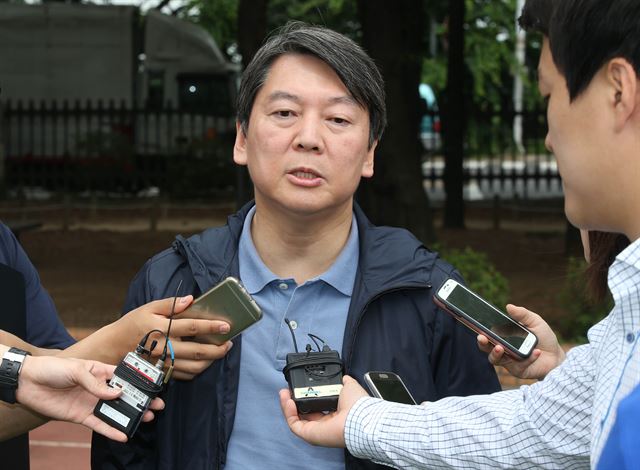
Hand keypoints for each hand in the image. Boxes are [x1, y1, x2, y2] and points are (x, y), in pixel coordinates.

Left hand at [16, 355, 163, 441]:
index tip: (153, 386)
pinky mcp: (81, 416)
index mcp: (100, 371)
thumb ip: (97, 384)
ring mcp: (91, 403)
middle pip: (124, 396)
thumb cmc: (53, 368)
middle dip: (141, 400)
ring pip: (115, 411)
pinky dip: (111, 431)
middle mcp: (99, 388)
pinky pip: (99, 425)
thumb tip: (117, 393)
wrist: (28, 382)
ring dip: (130, 415)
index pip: (124, 376)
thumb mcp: (77, 370)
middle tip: (157, 405)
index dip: (138, 381)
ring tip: (146, 419)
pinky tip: (123, 435)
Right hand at [118, 296, 233, 379]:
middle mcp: (163, 348)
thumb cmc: (133, 324)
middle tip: (230, 343)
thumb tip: (190, 300)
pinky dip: (198, 368)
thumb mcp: (148, 308)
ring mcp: (162, 363)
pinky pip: (185, 375)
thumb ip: (170, 304)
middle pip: (197, 351)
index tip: (226, 325)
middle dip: (218, 348)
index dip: (211, 327)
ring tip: (221, 351)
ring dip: (211, 360)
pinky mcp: (161, 373)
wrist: (113, 346)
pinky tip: (205, 360)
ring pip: (194, 367)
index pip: (191, 327)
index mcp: (161, 328)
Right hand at [279, 375, 367, 447]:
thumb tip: (342, 377)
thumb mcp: (349, 387)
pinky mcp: (309, 435)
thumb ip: (343, 381)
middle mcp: (325, 424)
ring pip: (296, 419)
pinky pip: (294, 425)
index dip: (307, 397)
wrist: (359, 417)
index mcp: (335, 414)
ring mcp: (316, 431)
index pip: (316, 407)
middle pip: (303, 414)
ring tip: (284, 393)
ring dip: (287, 406)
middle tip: (288, 390)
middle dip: (294, 401)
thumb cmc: (358, 404)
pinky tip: (288, 400)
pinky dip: (288, 413)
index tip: (301, 387)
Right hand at [477, 304, 565, 379]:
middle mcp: (503, 350)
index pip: (488, 335)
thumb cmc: (544, 338)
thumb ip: (522, 314)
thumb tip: (508, 306)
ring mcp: (509, 361)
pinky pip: (519, 366)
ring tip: (500, 347)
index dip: (481, 332)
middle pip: (486, 348)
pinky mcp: (519, 371)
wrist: (557, 356)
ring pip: (495, 360)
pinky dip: (528, 358)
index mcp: (504, 337)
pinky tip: (536, 352)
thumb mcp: (535, 322)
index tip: (478, 328)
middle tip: (482, 338)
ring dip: (495, 353)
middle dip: (482, 343)